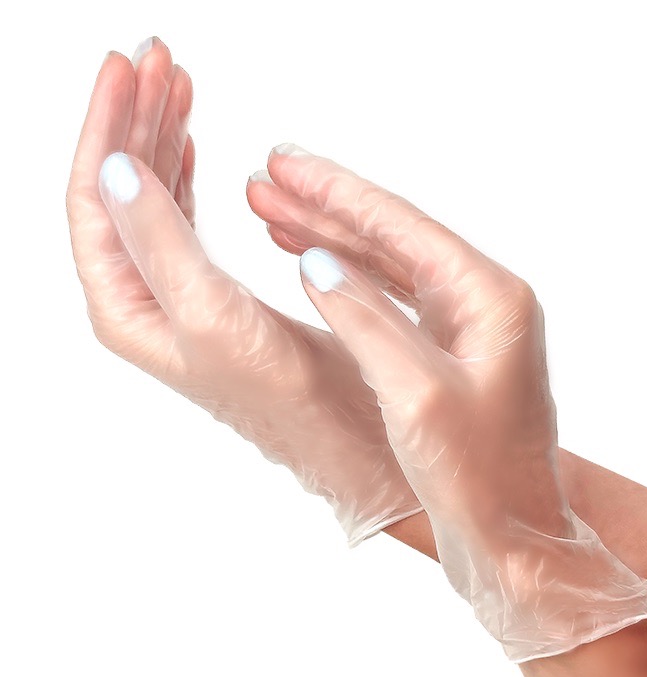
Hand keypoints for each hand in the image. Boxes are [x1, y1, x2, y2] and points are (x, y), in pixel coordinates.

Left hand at [66, 40, 420, 544]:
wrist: (337, 436)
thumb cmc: (283, 396)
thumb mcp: (211, 316)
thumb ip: (159, 243)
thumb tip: (114, 168)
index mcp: (127, 306)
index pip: (97, 198)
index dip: (106, 128)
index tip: (124, 68)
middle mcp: (144, 298)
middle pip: (122, 188)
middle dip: (135, 118)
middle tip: (156, 59)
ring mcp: (179, 292)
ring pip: (154, 197)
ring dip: (162, 138)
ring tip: (177, 85)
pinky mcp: (217, 292)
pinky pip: (186, 218)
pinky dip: (187, 173)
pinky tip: (193, 147)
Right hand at [246, 145, 646, 661]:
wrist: (513, 536)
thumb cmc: (478, 479)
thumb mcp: (416, 396)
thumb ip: (365, 319)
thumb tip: (314, 261)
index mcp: (488, 297)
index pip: (398, 225)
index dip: (334, 192)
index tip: (283, 162)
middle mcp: (481, 299)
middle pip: (390, 234)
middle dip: (324, 205)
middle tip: (267, 176)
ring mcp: (464, 323)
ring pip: (384, 263)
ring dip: (329, 237)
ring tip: (273, 211)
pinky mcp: (446, 349)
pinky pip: (389, 297)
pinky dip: (347, 277)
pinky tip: (313, 263)